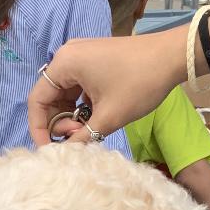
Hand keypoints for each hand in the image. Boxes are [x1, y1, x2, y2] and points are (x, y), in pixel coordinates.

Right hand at [28, 28, 186, 146]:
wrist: (173, 56)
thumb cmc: (140, 83)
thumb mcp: (109, 116)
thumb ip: (82, 137)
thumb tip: (64, 153)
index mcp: (63, 63)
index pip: (37, 101)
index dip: (39, 129)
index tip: (48, 150)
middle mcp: (67, 56)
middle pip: (50, 97)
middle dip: (59, 123)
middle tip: (78, 140)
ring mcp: (82, 56)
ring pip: (65, 94)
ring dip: (72, 116)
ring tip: (89, 131)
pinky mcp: (95, 60)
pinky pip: (79, 87)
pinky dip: (83, 105)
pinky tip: (96, 118)